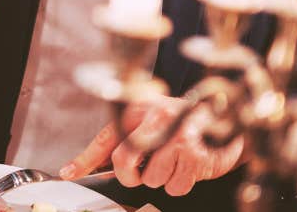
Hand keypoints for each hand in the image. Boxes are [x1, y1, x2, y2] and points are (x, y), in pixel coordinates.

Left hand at [61, 95, 243, 196]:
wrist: (228, 122)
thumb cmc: (183, 124)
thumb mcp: (151, 121)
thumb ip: (124, 141)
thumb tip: (89, 167)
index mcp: (141, 109)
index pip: (106, 136)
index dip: (85, 159)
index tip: (68, 173)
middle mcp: (159, 118)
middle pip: (124, 160)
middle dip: (129, 176)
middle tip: (140, 174)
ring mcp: (178, 137)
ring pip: (151, 179)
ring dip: (160, 179)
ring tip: (173, 162)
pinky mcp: (196, 156)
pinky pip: (174, 187)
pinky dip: (179, 184)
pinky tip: (186, 167)